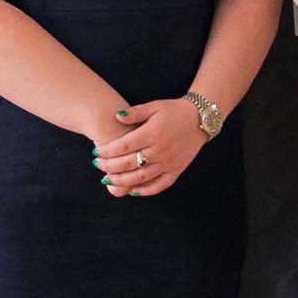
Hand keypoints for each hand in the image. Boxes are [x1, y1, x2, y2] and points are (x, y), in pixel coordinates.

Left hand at [94, 102, 208, 196]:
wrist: (200, 120)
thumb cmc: (174, 111)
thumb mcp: (154, 106)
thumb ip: (135, 113)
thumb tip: (117, 116)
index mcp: (152, 133)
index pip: (123, 146)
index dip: (107, 151)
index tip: (97, 152)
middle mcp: (160, 150)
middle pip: (128, 163)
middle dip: (109, 166)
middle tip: (97, 165)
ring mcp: (169, 163)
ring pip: (141, 177)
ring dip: (122, 180)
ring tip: (108, 179)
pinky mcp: (176, 170)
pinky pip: (159, 185)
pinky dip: (146, 191)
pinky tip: (133, 191)